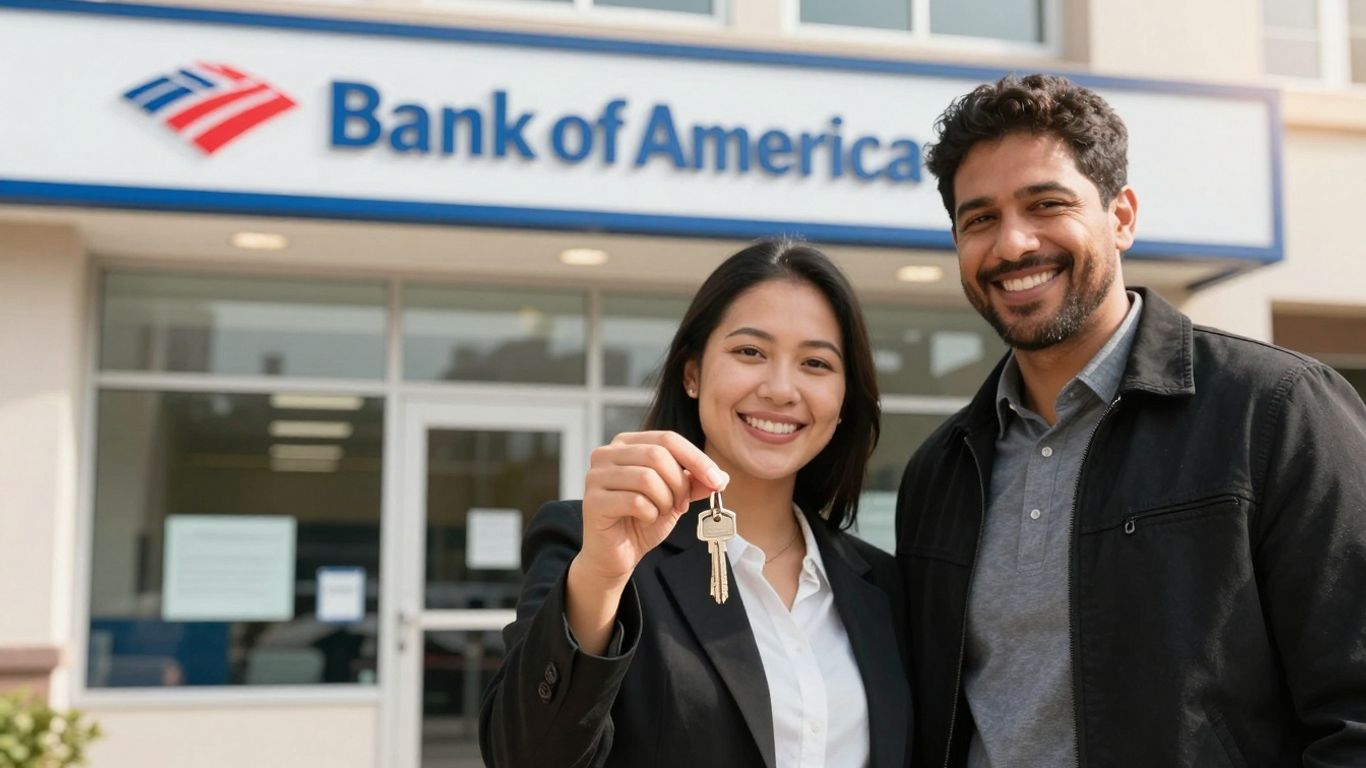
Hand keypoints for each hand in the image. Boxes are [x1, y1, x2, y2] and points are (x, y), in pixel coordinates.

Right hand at [565, 431, 727, 654]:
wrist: (616, 555)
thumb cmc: (642, 521)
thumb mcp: (675, 497)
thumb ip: (695, 483)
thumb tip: (722, 476)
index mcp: (627, 444)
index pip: (668, 439)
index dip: (696, 459)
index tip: (718, 481)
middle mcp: (606, 453)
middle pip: (657, 455)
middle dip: (679, 484)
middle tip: (681, 505)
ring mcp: (596, 476)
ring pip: (647, 478)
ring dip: (664, 501)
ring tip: (659, 513)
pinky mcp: (593, 501)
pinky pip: (635, 501)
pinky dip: (649, 514)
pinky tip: (643, 521)